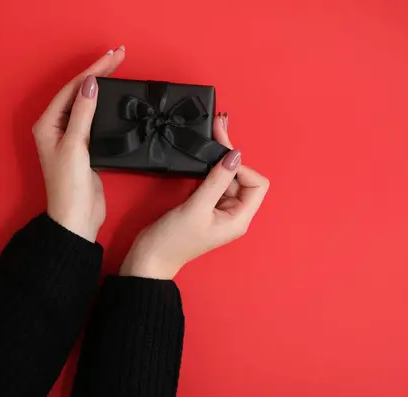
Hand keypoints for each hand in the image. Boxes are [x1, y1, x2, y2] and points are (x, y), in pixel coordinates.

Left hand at [32, 46, 125, 241]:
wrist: (77, 217)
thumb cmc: (70, 184)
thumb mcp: (75, 145)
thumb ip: (83, 114)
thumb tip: (91, 84)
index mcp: (48, 123)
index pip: (73, 89)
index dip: (93, 71)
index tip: (114, 57)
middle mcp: (57, 126)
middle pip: (79, 93)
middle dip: (99, 73)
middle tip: (120, 56)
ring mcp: (71, 137)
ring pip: (87, 104)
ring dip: (103, 87)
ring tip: (119, 71)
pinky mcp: (85, 147)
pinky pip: (95, 119)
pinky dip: (106, 107)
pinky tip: (115, 100)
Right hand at [120, 114, 269, 278]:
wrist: (150, 258)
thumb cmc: (173, 240)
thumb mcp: (196, 208)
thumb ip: (216, 180)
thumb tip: (235, 156)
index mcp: (239, 219)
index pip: (257, 184)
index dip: (242, 167)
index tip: (221, 158)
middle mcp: (234, 214)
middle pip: (243, 178)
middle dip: (230, 156)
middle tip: (217, 128)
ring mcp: (220, 210)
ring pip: (228, 178)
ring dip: (219, 160)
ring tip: (212, 134)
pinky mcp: (206, 206)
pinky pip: (214, 183)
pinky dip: (209, 169)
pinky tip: (201, 158)